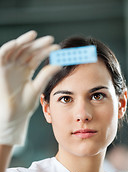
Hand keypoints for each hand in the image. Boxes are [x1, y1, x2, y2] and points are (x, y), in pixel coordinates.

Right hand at [0, 30, 60, 144]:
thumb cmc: (26, 104)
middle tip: (49, 39)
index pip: (36, 57)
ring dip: (23, 42)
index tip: (56, 48)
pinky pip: (2, 56)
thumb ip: (46, 75)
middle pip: (28, 51)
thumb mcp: (38, 87)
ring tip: (34, 36)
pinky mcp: (1, 70)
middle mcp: (18, 67)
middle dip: (37, 44)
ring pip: (16, 50)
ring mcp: (9, 67)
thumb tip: (60, 64)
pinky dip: (7, 48)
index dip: (45, 51)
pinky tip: (17, 43)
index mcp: (27, 71)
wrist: (15, 116)